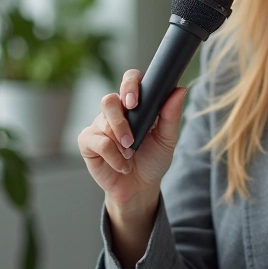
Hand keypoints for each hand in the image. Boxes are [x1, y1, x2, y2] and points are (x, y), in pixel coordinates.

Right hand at [77, 69, 187, 212]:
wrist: (140, 188)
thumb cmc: (153, 160)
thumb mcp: (167, 139)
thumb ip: (171, 115)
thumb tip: (179, 90)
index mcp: (135, 104)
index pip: (130, 80)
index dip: (129, 85)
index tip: (135, 102)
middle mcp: (115, 111)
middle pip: (109, 99)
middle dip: (121, 120)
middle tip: (131, 139)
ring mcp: (99, 125)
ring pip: (103, 121)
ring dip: (120, 141)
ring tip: (131, 155)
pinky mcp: (88, 142)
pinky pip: (97, 141)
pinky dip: (113, 156)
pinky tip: (122, 165)